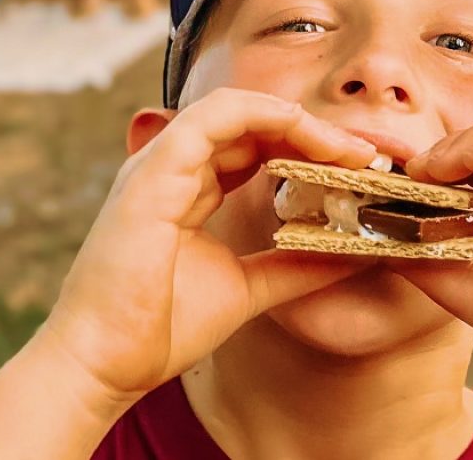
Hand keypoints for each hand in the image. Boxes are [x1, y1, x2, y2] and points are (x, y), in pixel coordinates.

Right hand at [37, 89, 377, 405]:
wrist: (105, 362)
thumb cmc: (158, 329)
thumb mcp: (247, 290)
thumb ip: (294, 268)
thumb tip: (355, 254)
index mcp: (186, 188)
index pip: (254, 146)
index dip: (308, 148)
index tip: (359, 170)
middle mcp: (171, 168)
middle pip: (251, 124)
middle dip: (313, 132)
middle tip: (367, 155)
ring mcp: (158, 164)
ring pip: (236, 111)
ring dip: (298, 122)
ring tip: (346, 149)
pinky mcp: (152, 172)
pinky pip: (213, 119)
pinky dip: (264, 116)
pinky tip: (306, 135)